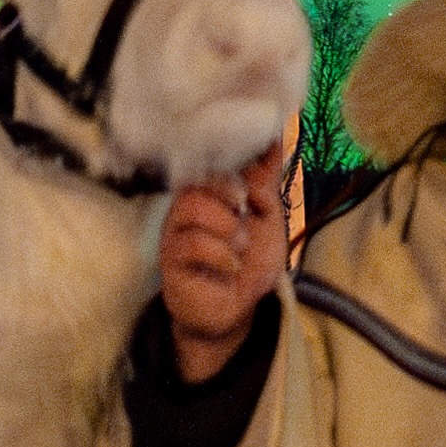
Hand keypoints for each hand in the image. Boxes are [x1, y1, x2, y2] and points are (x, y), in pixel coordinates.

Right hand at [156, 148, 299, 380]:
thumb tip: (274, 137)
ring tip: (241, 244)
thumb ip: (265, 182)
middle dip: (228, 193)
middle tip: (245, 210)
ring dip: (226, 226)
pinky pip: (190, 244)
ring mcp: (175, 234)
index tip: (255, 188)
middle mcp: (186, 209)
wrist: (240, 309)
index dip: (232, 167)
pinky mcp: (171, 262)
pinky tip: (231, 266)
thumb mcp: (268, 218)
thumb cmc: (250, 261)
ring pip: (191, 208)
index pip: (208, 162)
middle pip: (197, 182)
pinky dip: (219, 253)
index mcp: (208, 194)